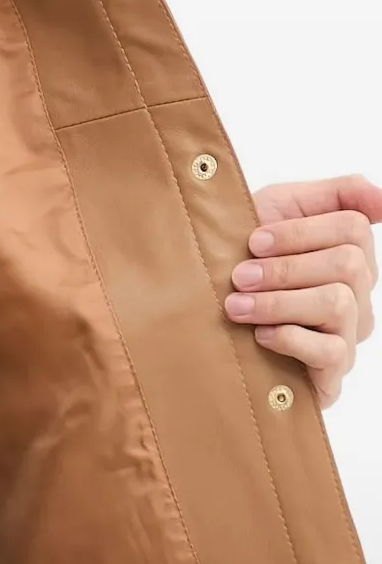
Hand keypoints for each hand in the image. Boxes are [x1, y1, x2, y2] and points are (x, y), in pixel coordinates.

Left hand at [224, 173, 381, 408]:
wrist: (205, 303)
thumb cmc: (244, 250)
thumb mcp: (283, 206)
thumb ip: (338, 193)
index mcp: (349, 252)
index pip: (353, 228)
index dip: (299, 232)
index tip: (254, 241)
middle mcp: (358, 293)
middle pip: (348, 265)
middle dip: (285, 268)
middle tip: (241, 276)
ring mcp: (349, 332)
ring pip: (338, 304)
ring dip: (279, 302)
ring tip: (238, 305)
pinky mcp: (333, 370)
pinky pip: (331, 351)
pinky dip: (290, 338)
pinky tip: (261, 334)